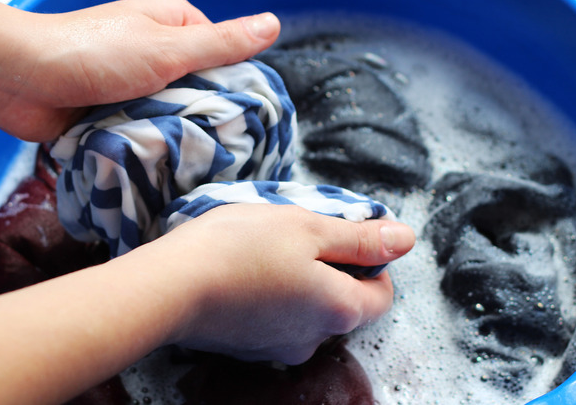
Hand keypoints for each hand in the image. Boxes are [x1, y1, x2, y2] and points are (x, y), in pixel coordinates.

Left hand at [0, 0, 280, 141]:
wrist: (18, 79)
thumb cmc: (91, 53)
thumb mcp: (168, 48)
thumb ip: (221, 43)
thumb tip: (273, 24)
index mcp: (172, 22)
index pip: (223, 56)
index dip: (235, 85)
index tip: (244, 118)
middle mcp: (153, 49)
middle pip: (197, 88)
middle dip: (202, 115)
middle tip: (216, 146)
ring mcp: (130, 82)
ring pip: (170, 114)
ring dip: (173, 133)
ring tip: (188, 159)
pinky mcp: (110, 110)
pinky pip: (142, 130)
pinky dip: (147, 144)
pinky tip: (158, 163)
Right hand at [136, 203, 414, 364]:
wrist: (170, 287)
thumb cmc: (242, 248)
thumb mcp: (309, 228)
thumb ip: (360, 238)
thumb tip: (406, 239)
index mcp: (339, 311)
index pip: (382, 294)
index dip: (371, 261)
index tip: (341, 235)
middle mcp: (314, 340)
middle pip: (342, 303)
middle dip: (330, 267)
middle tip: (298, 235)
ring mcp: (277, 348)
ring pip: (306, 310)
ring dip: (298, 280)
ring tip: (265, 249)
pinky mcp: (246, 348)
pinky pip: (274, 318)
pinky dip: (269, 294)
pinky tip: (243, 271)